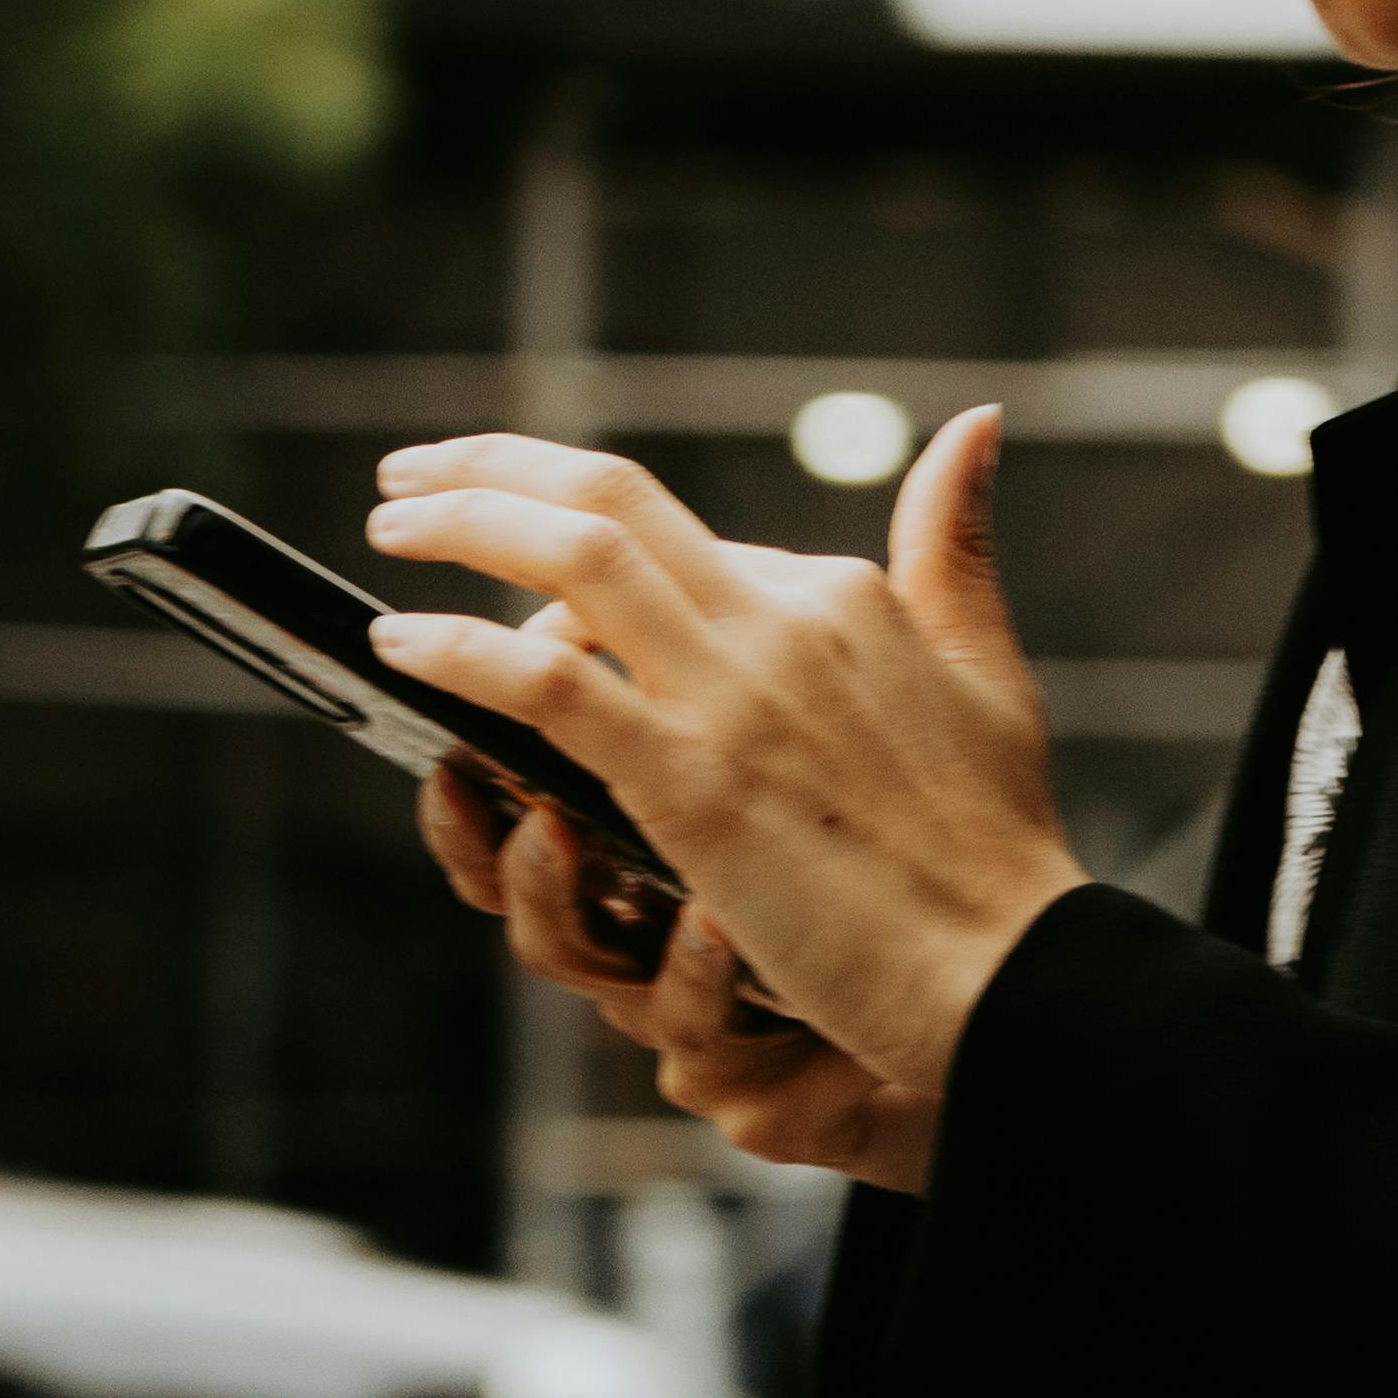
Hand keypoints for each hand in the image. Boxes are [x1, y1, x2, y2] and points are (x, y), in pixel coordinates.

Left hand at [369, 403, 1085, 1153]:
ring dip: (459, 527)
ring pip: (573, 560)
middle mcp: (783, 617)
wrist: (1008, 970)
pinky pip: (550, 685)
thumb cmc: (999, 852)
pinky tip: (403, 644)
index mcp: (842, 593)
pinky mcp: (693, 782)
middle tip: (409, 469)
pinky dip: (461, 652)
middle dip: (491, 468)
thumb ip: (954, 551)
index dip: (586, 548)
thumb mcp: (989, 671)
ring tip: (389, 531)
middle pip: (608, 498)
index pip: (682, 537)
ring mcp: (734, 695)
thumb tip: (974, 426)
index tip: (522, 564)